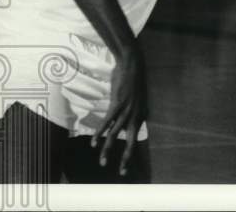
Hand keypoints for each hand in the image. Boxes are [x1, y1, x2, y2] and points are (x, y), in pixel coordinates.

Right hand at [93, 44, 147, 175]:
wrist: (133, 64)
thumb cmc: (134, 80)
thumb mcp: (139, 97)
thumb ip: (136, 108)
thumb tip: (134, 116)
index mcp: (142, 114)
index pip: (136, 136)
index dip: (131, 150)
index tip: (127, 163)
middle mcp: (136, 114)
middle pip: (131, 140)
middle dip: (126, 157)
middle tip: (122, 172)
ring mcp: (127, 110)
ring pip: (116, 134)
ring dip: (107, 149)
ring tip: (102, 162)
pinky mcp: (117, 104)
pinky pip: (107, 122)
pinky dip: (99, 133)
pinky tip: (93, 142)